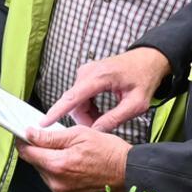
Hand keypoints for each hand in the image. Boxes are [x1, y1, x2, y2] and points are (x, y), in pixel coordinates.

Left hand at [16, 123, 129, 191]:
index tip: (26, 135)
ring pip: (46, 175)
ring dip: (52, 165)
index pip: (28, 153)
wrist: (130, 175)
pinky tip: (76, 169)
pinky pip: (57, 185)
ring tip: (72, 157)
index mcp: (58, 165)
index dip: (25, 142)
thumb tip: (30, 134)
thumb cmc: (110, 153)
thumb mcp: (81, 135)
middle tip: (59, 143)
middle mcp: (57, 183)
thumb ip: (51, 137)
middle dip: (42, 153)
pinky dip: (61, 176)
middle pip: (37, 164)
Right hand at [39, 47, 170, 132]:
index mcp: (100, 77)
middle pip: (74, 103)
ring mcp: (85, 72)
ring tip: (104, 118)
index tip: (43, 122)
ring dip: (86, 114)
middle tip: (101, 127)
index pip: (73, 97)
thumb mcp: (136, 103)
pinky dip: (87, 107)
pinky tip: (100, 110)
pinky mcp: (86, 75)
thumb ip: (115, 118)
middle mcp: (88, 72)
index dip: (57, 111)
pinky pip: (79, 96)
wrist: (148, 60)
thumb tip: (96, 131)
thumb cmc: (144, 78)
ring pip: (76, 101)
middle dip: (84, 119)